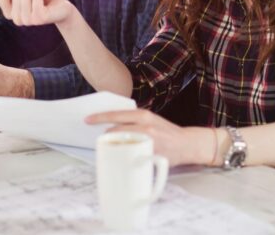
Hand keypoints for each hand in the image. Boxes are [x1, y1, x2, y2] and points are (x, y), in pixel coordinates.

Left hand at [85, 109, 203, 166]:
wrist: (187, 143)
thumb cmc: (167, 133)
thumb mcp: (151, 121)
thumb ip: (134, 123)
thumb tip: (113, 127)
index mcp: (143, 115)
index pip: (116, 114)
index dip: (100, 117)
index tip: (87, 120)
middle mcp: (145, 125)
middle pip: (115, 130)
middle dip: (106, 137)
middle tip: (102, 143)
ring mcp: (148, 140)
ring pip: (121, 142)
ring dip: (113, 147)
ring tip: (112, 151)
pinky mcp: (150, 153)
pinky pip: (131, 155)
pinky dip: (124, 157)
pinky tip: (124, 159)